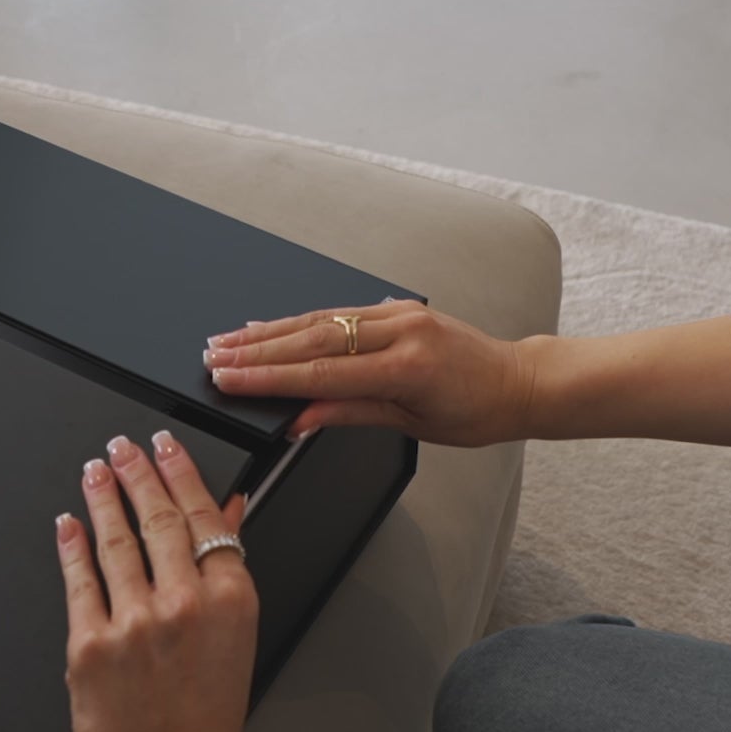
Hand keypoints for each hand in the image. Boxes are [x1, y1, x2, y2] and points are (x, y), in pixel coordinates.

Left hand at [53, 432, 353, 731]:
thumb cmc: (207, 721)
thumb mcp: (236, 638)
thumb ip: (228, 570)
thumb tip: (228, 510)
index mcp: (231, 600)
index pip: (203, 515)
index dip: (180, 472)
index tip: (164, 445)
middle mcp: (184, 605)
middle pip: (157, 517)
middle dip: (136, 472)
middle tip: (122, 445)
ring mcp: (134, 623)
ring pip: (115, 540)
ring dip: (101, 496)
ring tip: (94, 469)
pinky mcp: (90, 644)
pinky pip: (77, 579)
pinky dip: (70, 544)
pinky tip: (67, 523)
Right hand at [203, 299, 532, 445]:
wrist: (516, 381)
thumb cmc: (476, 410)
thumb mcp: (412, 424)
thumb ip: (351, 412)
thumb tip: (299, 418)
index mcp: (405, 366)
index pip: (320, 372)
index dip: (268, 377)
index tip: (230, 379)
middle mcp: (400, 330)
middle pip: (312, 339)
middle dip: (256, 350)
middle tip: (214, 356)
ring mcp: (398, 313)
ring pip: (319, 320)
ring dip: (268, 331)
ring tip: (227, 341)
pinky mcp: (397, 307)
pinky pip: (338, 312)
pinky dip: (299, 320)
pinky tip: (270, 326)